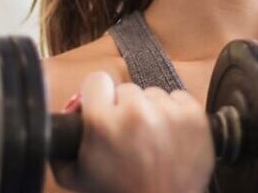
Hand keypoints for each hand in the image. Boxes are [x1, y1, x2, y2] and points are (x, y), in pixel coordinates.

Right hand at [51, 72, 214, 192]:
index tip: (104, 109)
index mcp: (103, 122)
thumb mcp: (75, 176)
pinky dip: (176, 115)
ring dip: (152, 112)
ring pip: (154, 95)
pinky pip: (179, 99)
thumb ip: (62, 144)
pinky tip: (171, 138)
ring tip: (152, 141)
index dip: (99, 97)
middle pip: (127, 90)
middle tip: (129, 136)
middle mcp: (136, 112)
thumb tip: (67, 112)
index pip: (97, 81)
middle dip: (125, 109)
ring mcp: (168, 113)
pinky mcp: (194, 116)